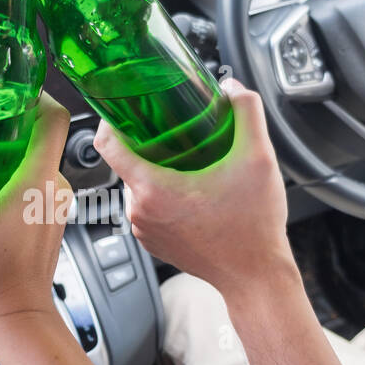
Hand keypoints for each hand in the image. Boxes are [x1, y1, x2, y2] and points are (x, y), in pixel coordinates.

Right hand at [0, 93, 73, 326]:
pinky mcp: (48, 217)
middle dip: (9, 120)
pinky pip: (35, 179)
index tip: (7, 87)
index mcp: (37, 183)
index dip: (35, 95)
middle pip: (41, 133)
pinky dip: (13, 172)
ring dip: (9, 149)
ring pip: (36, 157)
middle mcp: (53, 189)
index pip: (54, 118)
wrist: (15, 320)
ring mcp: (53, 204)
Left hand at [93, 77, 295, 297]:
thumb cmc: (253, 227)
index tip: (125, 108)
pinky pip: (148, 208)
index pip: (106, 145)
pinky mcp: (154, 243)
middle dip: (149, 144)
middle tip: (176, 133)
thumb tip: (232, 88)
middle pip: (128, 163)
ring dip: (159, 171)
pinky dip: (164, 195)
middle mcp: (140, 211)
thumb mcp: (259, 158)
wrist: (256, 276)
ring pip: (139, 185)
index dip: (111, 119)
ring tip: (190, 164)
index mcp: (152, 189)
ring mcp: (144, 230)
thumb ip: (247, 112)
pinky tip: (192, 192)